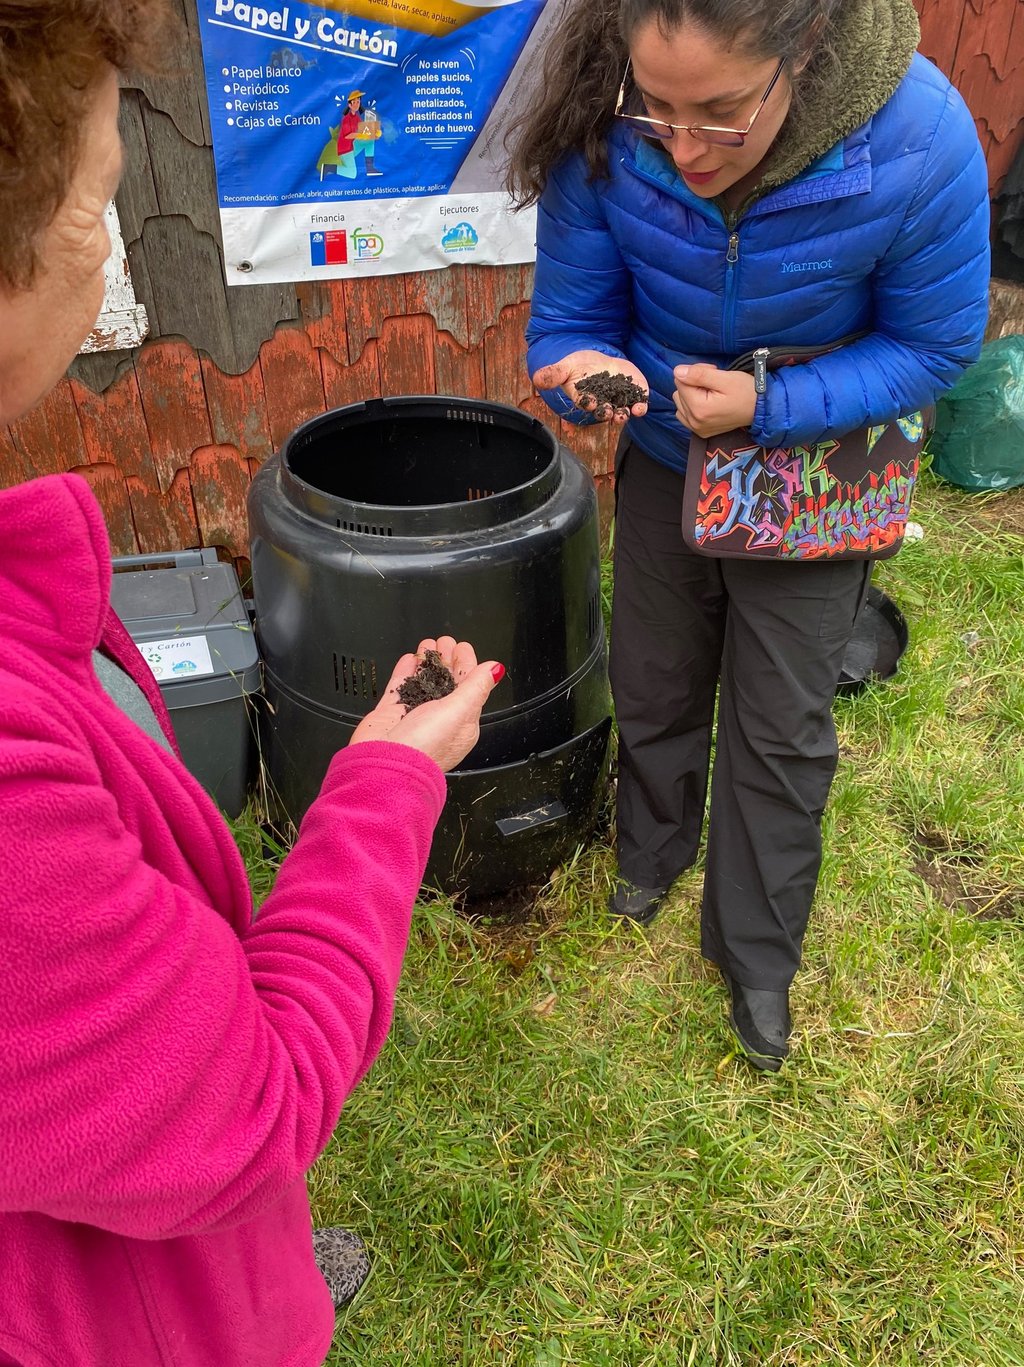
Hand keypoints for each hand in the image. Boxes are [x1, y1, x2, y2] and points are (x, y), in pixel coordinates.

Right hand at [348, 637, 502, 772]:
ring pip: (423, 682)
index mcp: (462, 723)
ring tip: (428, 645)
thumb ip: (477, 687)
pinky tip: (409, 659)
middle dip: (446, 660)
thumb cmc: (425, 746)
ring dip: (427, 662)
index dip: (466, 665)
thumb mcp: (460, 712)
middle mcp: (439, 720)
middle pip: (446, 682)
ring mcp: (414, 716)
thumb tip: (495, 669)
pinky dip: (405, 671)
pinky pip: (400, 687)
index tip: (463, 647)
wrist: (386, 764)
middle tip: (445, 642)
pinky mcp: (392, 714)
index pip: (469, 687)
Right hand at [532, 350, 648, 423]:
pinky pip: (637, 402)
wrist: (598, 363)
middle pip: (605, 412)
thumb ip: (553, 374)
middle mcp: (602, 403)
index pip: (586, 403)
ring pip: (622, 411)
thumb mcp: (565, 367)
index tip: (591, 402)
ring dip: (625, 414)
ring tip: (629, 413)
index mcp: (585, 398)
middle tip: (610, 413)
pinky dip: (640, 405)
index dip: (589, 403)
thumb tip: (535, 379)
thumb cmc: (579, 367)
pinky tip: (642, 405)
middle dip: (608, 413)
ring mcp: (619, 400)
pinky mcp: (633, 393)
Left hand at [673, 364, 756, 437]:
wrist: (760, 409)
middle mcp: (694, 422)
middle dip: (693, 383)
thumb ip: (698, 374)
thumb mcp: (724, 378)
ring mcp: (696, 429)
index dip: (696, 372)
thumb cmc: (745, 391)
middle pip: (679, 391)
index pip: (680, 380)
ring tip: (712, 393)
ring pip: (680, 402)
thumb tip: (677, 371)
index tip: (713, 372)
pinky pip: (684, 415)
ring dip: (692, 394)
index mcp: (698, 408)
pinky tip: (706, 403)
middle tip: (714, 382)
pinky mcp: (700, 432)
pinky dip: (692, 406)